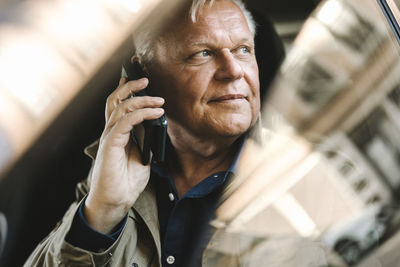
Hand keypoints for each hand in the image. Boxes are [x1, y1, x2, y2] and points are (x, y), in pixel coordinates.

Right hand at [84, 77, 164, 233]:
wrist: (115, 202)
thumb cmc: (126, 182)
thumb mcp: (142, 158)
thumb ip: (145, 142)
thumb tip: (155, 127)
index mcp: (117, 134)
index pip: (118, 107)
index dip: (126, 91)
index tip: (139, 81)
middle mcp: (111, 132)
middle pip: (115, 101)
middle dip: (130, 87)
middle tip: (146, 79)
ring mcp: (109, 138)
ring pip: (121, 108)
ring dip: (141, 100)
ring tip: (159, 100)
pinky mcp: (111, 145)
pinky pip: (125, 123)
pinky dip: (140, 114)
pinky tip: (154, 113)